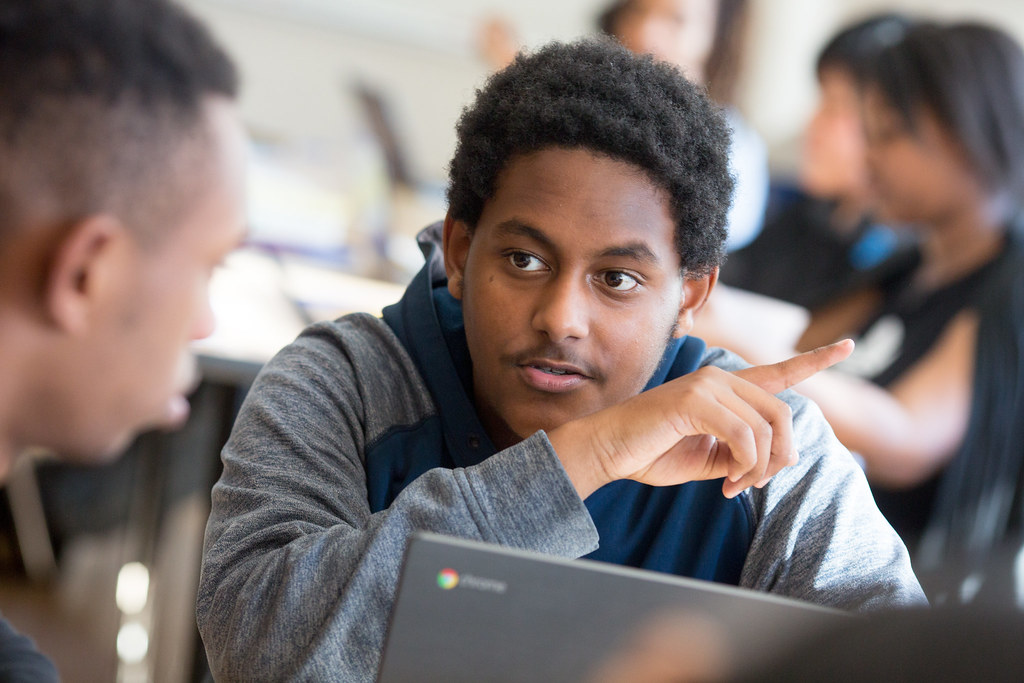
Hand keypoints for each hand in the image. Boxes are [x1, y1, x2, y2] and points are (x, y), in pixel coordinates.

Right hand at [549, 340, 852, 498]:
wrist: (608, 451)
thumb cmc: (651, 452)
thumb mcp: (708, 457)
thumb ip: (741, 452)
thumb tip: (775, 460)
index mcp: (724, 388)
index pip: (778, 371)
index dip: (816, 359)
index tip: (848, 346)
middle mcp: (719, 378)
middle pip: (782, 413)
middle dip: (780, 457)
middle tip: (755, 484)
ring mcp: (707, 386)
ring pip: (766, 427)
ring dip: (760, 467)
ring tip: (738, 485)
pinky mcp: (694, 401)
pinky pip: (744, 436)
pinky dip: (745, 464)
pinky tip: (728, 481)